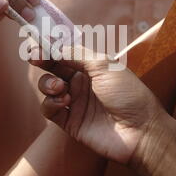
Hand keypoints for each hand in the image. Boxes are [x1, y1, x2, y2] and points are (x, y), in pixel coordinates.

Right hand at [30, 46, 165, 164]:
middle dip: (43, 61)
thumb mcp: (104, 65)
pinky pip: (49, 109)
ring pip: (48, 88)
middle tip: (35, 58)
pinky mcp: (70, 122)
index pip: (65, 53)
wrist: (140, 131)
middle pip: (53, 68)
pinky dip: (50, 103)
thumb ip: (76, 54)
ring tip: (60, 87)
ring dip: (48, 84)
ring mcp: (75, 102)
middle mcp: (82, 83)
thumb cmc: (128, 94)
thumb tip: (53, 47)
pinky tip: (64, 101)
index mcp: (92, 67)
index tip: (36, 44)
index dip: (49, 47)